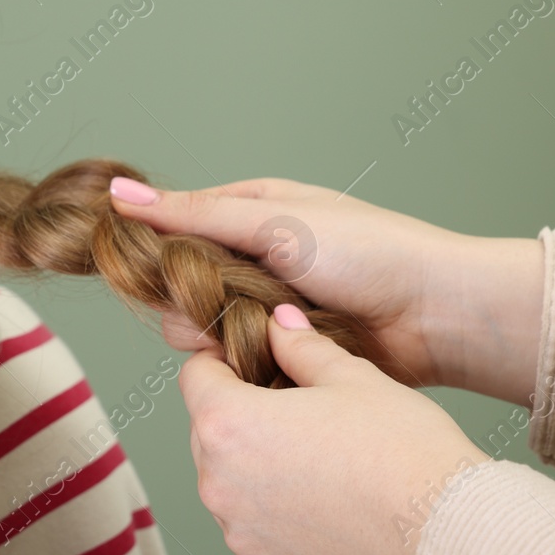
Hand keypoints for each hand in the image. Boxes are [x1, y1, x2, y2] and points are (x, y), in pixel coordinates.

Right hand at [109, 175, 542, 402]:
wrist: (435, 315)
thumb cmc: (368, 252)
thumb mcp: (273, 221)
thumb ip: (193, 214)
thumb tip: (119, 191)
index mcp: (251, 210)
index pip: (175, 226)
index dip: (155, 249)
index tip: (146, 269)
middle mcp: (254, 257)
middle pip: (181, 285)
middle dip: (193, 301)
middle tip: (228, 303)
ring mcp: (268, 306)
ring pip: (204, 329)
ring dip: (223, 334)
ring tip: (264, 331)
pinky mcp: (283, 352)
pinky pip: (238, 362)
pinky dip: (248, 362)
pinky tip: (273, 360)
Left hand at [181, 303, 488, 554]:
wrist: (445, 536)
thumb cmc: (404, 455)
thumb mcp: (353, 378)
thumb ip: (302, 347)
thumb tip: (279, 324)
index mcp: (230, 424)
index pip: (196, 375)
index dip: (224, 360)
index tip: (253, 360)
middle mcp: (221, 485)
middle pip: (209, 431)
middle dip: (242, 414)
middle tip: (296, 408)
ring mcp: (242, 534)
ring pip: (232, 482)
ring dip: (258, 465)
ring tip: (319, 457)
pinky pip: (257, 526)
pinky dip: (278, 511)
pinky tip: (326, 500)